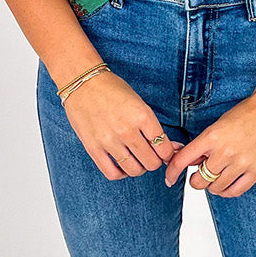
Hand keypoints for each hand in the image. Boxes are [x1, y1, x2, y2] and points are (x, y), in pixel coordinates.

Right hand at [62, 69, 183, 179]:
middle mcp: (127, 130)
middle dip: (154, 162)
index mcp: (142, 115)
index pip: (163, 148)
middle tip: (150, 155)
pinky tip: (121, 164)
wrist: (82, 83)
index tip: (163, 152)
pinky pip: (112, 173)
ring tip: (136, 159)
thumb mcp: (139, 103)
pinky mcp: (93, 148)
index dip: (167, 153)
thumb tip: (173, 147)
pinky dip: (121, 173)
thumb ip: (154, 127)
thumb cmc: (112, 90)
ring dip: (138, 168)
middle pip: (151, 163)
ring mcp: (109, 141)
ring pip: (134, 170)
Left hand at [163, 91, 255, 196]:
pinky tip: (226, 185)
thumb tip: (191, 162)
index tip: (169, 179)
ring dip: (212, 186)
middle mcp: (225, 151)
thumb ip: (205, 144)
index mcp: (212, 136)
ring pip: (215, 188)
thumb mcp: (219, 124)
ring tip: (217, 177)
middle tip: (200, 174)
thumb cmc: (247, 112)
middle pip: (199, 180)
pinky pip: (235, 191)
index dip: (171, 172)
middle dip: (196, 180)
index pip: (182, 160)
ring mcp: (241, 162)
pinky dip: (226, 191)